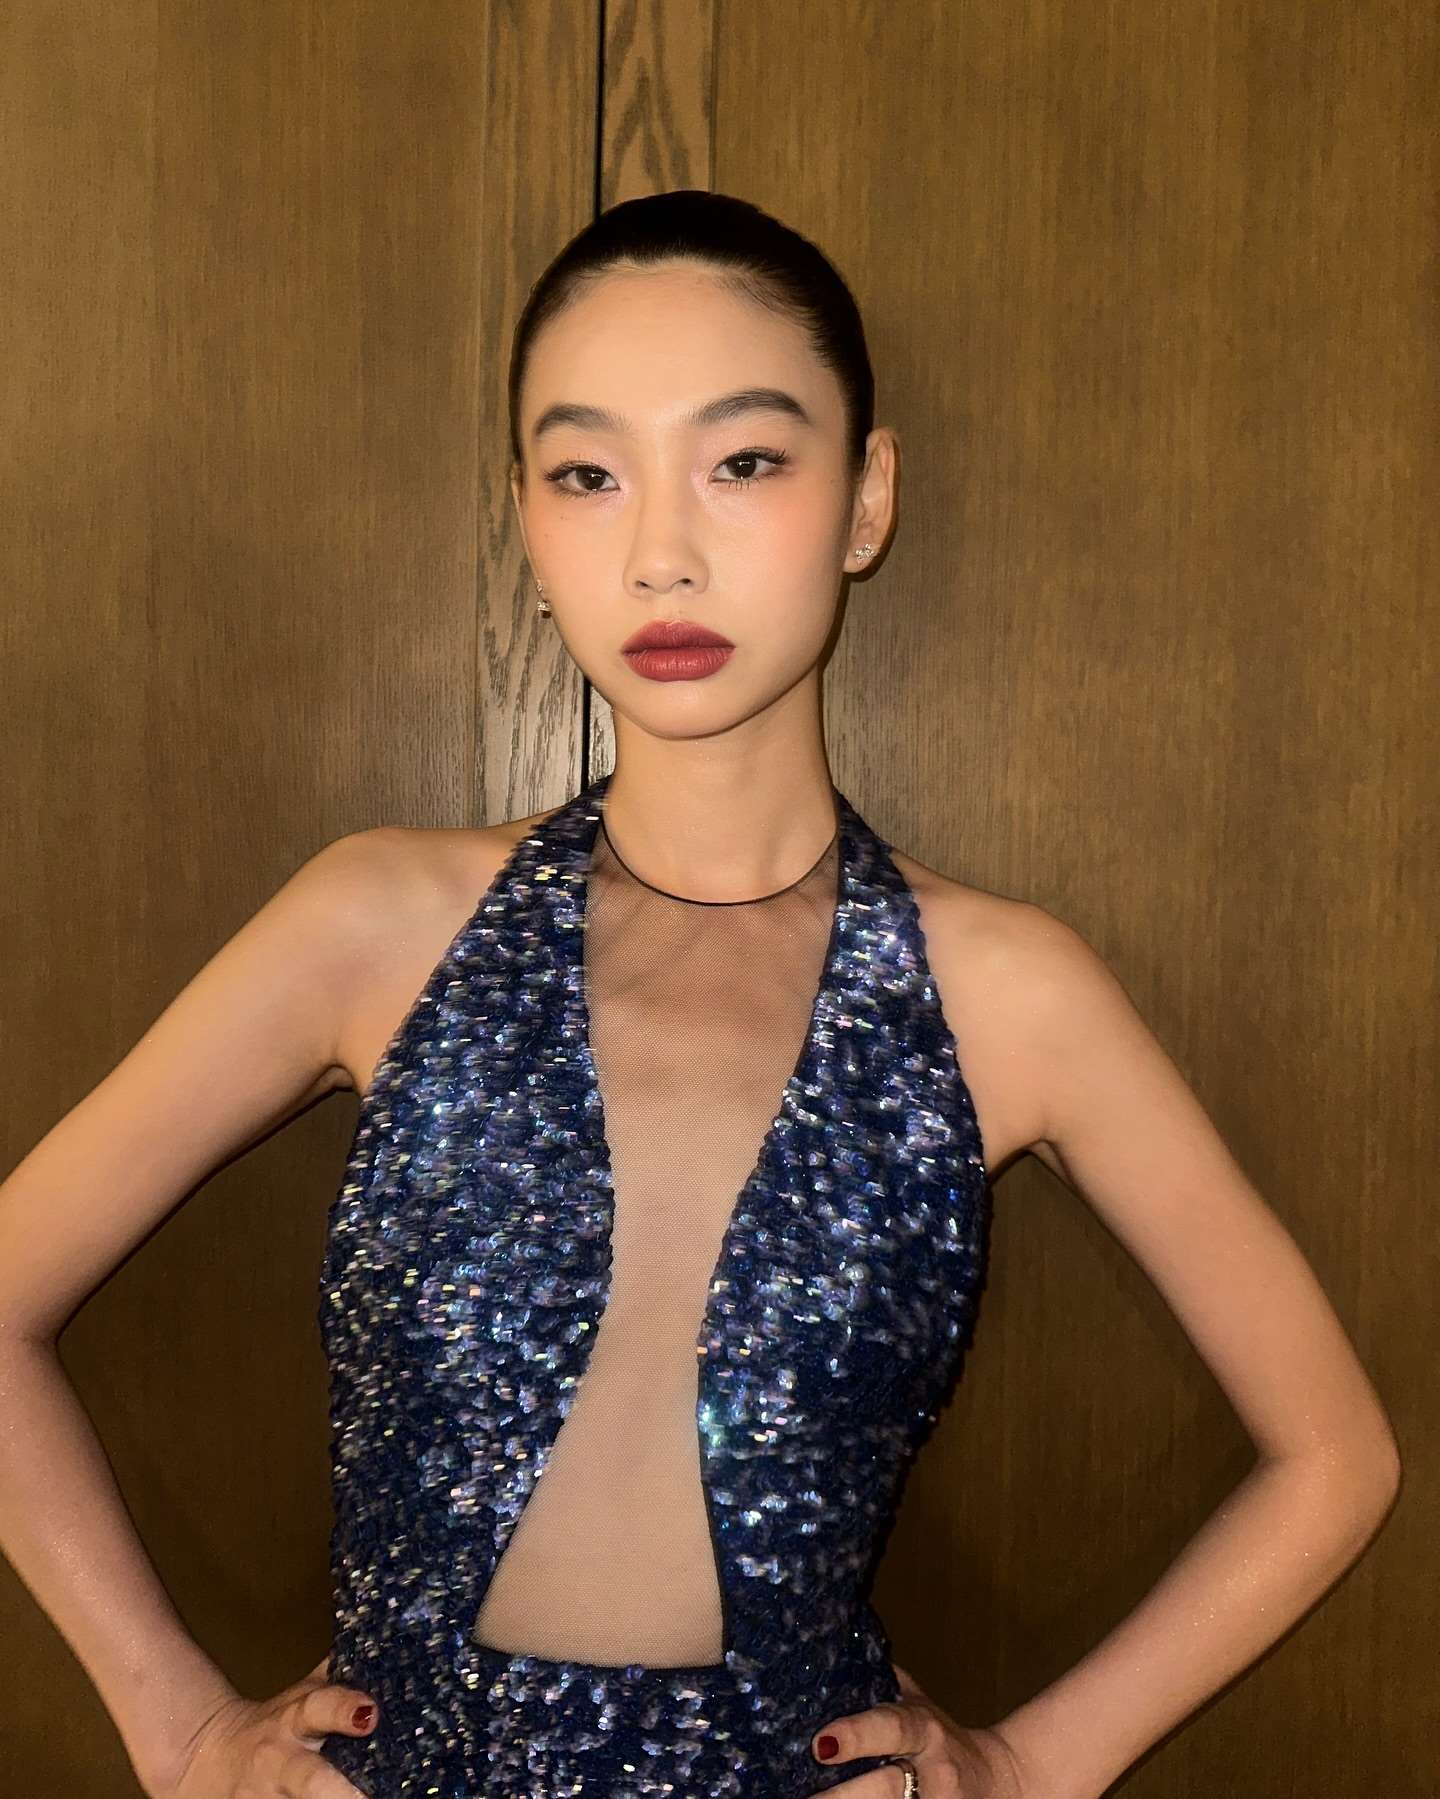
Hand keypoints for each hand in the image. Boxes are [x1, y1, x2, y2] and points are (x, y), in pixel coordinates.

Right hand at [141, 1653, 376, 1796]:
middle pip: (310, 1780)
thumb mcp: (304, 1695)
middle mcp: (281, 1763)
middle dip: (337, 1793)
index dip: (345, 1709)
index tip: (370, 1714)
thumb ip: (341, 1674)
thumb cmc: (274, 1723)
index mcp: (296, 1720)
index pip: (322, 1707)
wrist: (201, 1756)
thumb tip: (392, 1644)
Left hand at [808, 1659, 1028, 1797]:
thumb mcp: (921, 1706)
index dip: (857, 1736)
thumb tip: (838, 1647)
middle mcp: (933, 1770)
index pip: (891, 1728)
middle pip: (883, 1787)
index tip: (821, 1744)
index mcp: (924, 1730)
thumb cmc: (944, 1739)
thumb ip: (884, 1682)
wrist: (1001, 1781)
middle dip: (839, 1796)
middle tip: (800, 1797)